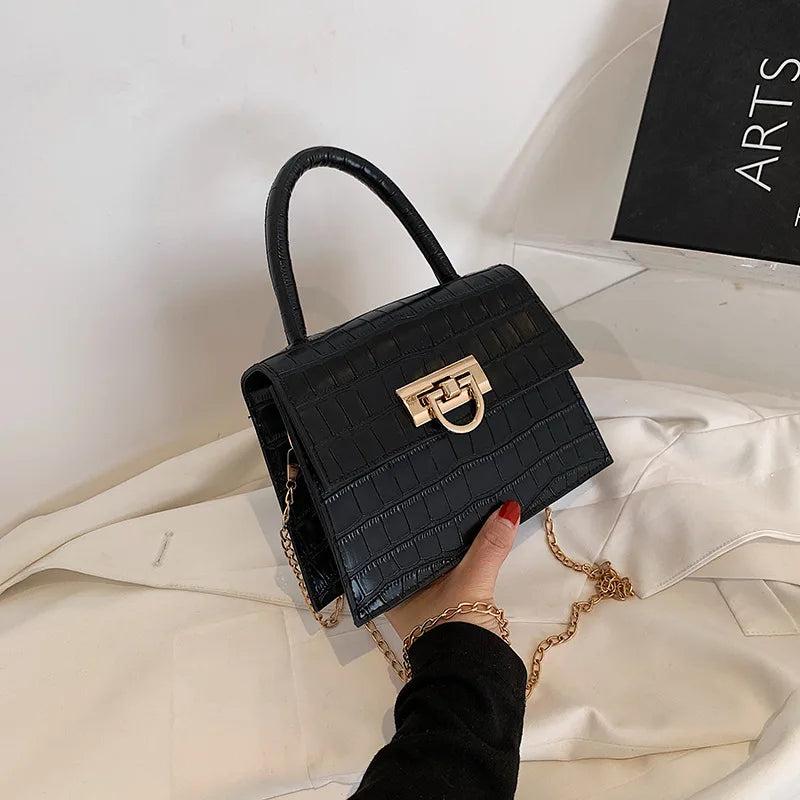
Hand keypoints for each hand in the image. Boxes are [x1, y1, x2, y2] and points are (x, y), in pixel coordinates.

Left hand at [386, 500, 520, 640]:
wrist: (476, 677)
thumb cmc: (456, 629)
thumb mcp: (472, 582)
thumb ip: (488, 546)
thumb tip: (507, 509)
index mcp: (391, 588)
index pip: (397, 545)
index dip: (410, 521)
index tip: (420, 493)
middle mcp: (403, 594)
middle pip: (421, 552)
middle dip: (437, 529)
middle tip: (448, 490)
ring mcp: (426, 603)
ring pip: (439, 563)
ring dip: (454, 544)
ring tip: (465, 506)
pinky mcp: (448, 608)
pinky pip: (453, 574)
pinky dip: (464, 560)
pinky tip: (475, 539)